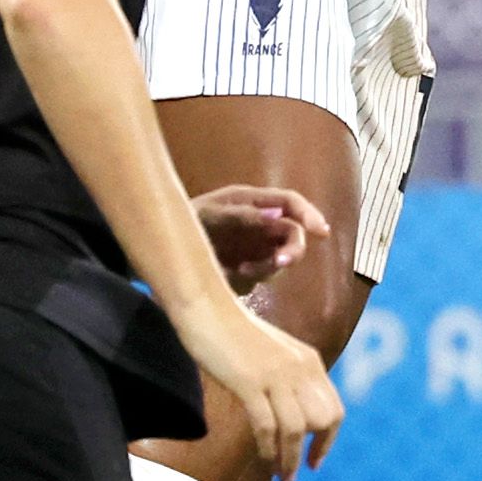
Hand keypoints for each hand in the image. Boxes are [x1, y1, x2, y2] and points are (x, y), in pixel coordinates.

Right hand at [183, 297, 342, 480]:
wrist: (204, 306)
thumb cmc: (229, 328)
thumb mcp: (271, 351)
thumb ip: (285, 374)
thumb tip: (288, 406)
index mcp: (309, 360)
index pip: (333, 409)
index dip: (328, 439)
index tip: (315, 460)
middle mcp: (300, 369)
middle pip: (322, 421)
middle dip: (312, 450)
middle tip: (294, 471)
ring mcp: (276, 375)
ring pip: (296, 429)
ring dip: (289, 459)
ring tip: (282, 477)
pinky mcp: (250, 382)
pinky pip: (267, 426)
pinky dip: (267, 449)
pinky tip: (263, 460)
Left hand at [192, 182, 329, 296]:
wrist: (161, 249)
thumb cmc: (183, 222)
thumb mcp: (208, 215)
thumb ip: (241, 216)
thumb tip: (275, 217)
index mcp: (252, 202)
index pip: (290, 203)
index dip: (309, 214)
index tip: (320, 232)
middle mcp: (259, 224)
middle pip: (292, 234)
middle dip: (291, 250)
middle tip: (279, 263)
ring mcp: (254, 247)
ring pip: (279, 260)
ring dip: (266, 268)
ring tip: (238, 271)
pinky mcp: (247, 268)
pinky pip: (260, 276)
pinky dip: (250, 279)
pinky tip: (230, 275)